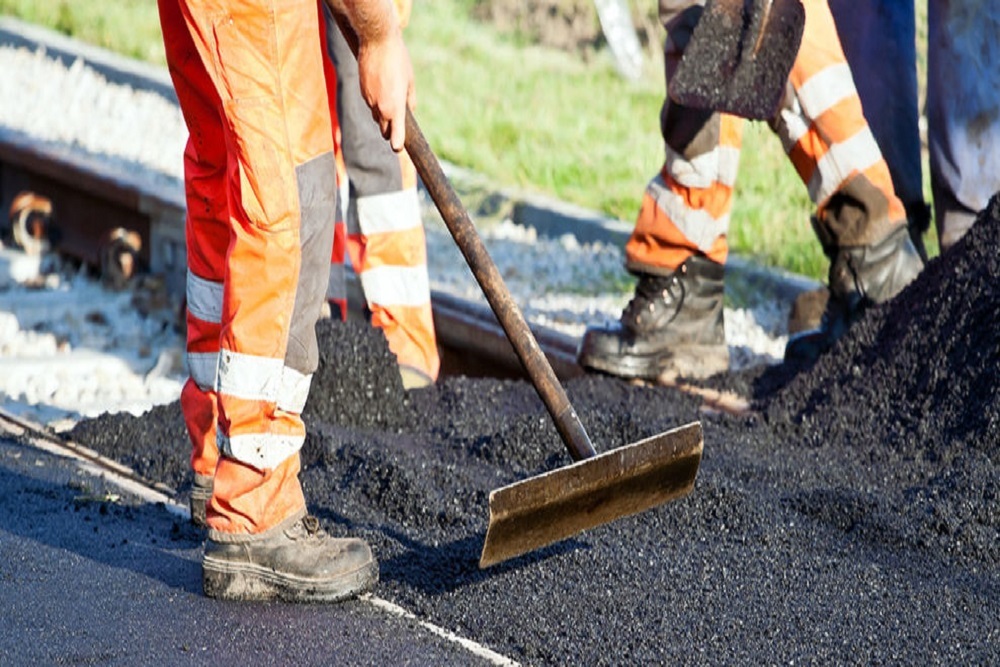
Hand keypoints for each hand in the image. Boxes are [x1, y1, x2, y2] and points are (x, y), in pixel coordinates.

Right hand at [357, 27, 414, 151]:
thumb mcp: (410, 81)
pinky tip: (382, 88)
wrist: (376, 41)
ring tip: (391, 99)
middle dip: (389, 131)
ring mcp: (369, 101)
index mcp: (395, 108)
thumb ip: (410, 100)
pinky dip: (376, 102)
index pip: (395, 137)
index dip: (397, 145)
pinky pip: (370, 104)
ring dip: (383, 115)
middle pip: (383, 131)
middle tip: (397, 127)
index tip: (398, 148)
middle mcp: (381, 108)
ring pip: (376, 117)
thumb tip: (410, 111)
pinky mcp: (362, 92)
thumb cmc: (398, 60)